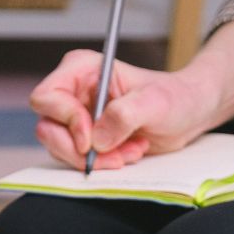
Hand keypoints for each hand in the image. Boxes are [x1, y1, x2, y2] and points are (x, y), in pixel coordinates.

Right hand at [29, 49, 214, 170]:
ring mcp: (75, 117)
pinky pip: (76, 160)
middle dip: (80, 151)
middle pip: (47, 129)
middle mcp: (73, 92)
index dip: (65, 121)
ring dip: (96, 160)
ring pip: (60, 149)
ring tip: (129, 151)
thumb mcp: (155, 103)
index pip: (47, 97)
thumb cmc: (174, 98)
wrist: (187, 114)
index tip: (92, 139)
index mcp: (82, 70)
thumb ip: (125, 115)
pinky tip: (127, 154)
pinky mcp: (84, 139)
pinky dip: (102, 164)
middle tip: (115, 155)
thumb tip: (97, 139)